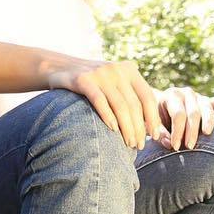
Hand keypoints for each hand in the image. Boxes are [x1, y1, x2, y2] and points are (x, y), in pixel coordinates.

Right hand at [46, 58, 213, 150]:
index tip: (155, 135)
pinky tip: (113, 130)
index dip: (153, 117)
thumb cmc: (91, 83)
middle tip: (140, 145)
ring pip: (119, 105)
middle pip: (134, 104)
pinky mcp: (83, 80)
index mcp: (129, 70)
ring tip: (130, 144)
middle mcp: (117, 70)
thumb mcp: (113, 82)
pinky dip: (108, 116)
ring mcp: (100, 73)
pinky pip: (99, 101)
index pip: (147, 96)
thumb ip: (130, 95)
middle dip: (139, 128)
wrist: (58, 67)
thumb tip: (149, 126)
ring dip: (127, 128)